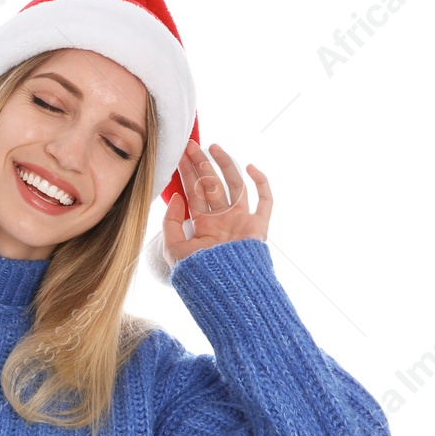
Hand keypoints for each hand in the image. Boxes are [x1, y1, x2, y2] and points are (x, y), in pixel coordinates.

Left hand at [161, 141, 271, 265]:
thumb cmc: (199, 274)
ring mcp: (241, 221)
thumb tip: (175, 196)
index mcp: (203, 226)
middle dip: (201, 164)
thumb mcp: (174, 249)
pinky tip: (250, 167)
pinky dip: (261, 182)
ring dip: (225, 165)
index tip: (180, 154)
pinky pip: (265, 200)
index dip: (187, 173)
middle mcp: (222, 220)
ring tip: (213, 147)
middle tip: (191, 145)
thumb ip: (170, 222)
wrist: (226, 290)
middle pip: (212, 184)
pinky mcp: (258, 225)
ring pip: (235, 185)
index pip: (193, 192)